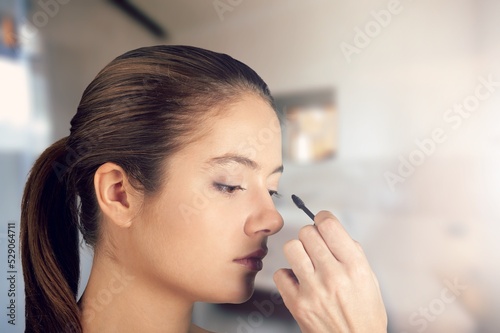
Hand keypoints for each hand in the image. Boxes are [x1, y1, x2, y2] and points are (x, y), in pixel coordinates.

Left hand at [273, 211, 386, 332]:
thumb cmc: (364, 315)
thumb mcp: (370, 280)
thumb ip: (352, 253)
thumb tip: (332, 231)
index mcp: (355, 267)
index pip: (329, 225)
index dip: (323, 218)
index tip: (322, 222)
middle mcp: (333, 276)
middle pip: (307, 232)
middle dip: (311, 235)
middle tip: (315, 246)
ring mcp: (313, 290)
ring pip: (291, 248)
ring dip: (298, 251)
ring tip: (306, 262)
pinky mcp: (297, 304)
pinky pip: (280, 274)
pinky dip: (288, 276)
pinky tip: (299, 282)